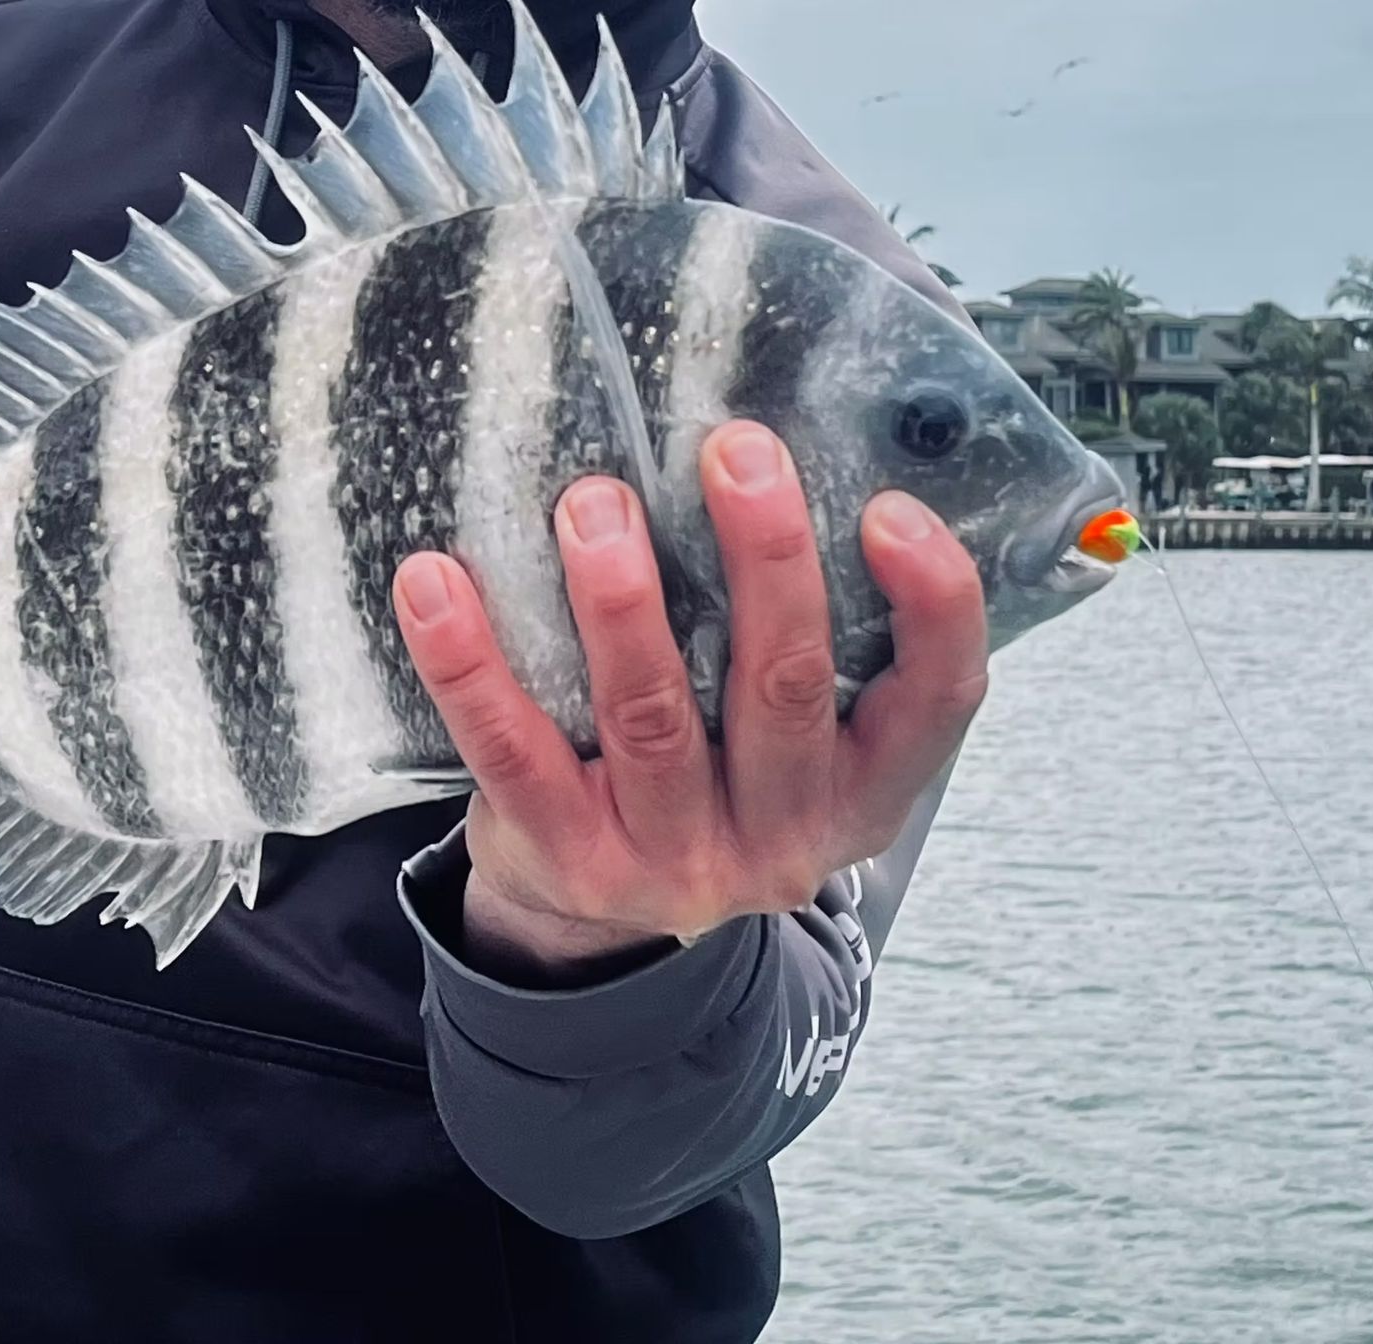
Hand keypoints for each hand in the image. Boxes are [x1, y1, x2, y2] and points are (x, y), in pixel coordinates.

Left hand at [391, 421, 989, 979]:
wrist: (598, 922)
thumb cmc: (712, 774)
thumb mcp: (792, 739)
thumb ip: (807, 634)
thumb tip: (783, 454)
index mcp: (863, 789)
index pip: (938, 702)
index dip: (933, 607)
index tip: (891, 508)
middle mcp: (784, 835)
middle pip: (784, 688)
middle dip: (766, 559)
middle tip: (735, 450)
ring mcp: (671, 857)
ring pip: (650, 717)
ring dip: (621, 602)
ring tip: (592, 502)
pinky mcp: (564, 855)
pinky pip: (512, 749)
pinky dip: (470, 662)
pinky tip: (434, 580)